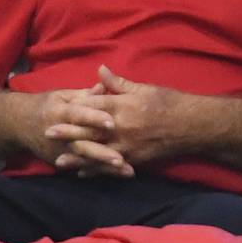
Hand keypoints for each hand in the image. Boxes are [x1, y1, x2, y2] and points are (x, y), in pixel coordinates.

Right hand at [24, 84, 132, 176]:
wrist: (19, 124)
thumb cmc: (48, 106)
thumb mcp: (63, 95)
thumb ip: (85, 94)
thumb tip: (104, 87)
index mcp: (60, 112)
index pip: (79, 115)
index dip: (94, 119)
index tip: (112, 123)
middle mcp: (59, 134)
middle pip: (82, 144)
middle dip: (101, 153)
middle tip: (121, 158)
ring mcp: (59, 150)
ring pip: (85, 159)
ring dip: (105, 166)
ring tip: (126, 170)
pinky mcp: (60, 160)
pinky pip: (83, 167)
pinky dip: (101, 171)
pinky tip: (120, 174)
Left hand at [64, 65, 186, 166]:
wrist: (193, 125)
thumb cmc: (170, 102)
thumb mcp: (145, 88)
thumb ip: (119, 83)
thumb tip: (99, 70)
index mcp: (123, 106)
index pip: (92, 106)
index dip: (75, 107)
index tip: (59, 107)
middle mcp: (121, 127)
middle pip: (89, 130)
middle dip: (68, 132)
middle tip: (48, 132)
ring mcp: (127, 145)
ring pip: (96, 153)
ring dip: (77, 157)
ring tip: (59, 160)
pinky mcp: (135, 159)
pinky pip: (110, 166)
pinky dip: (96, 170)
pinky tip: (84, 173)